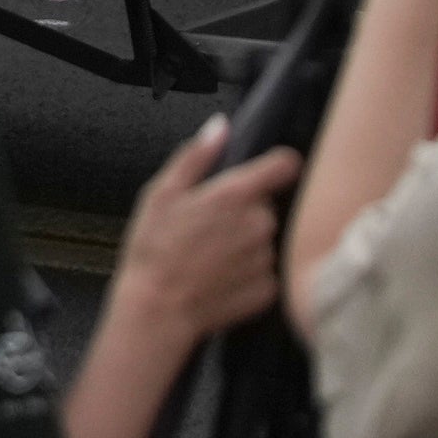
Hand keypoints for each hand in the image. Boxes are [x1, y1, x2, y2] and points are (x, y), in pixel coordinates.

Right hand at [109, 119, 299, 347]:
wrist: (156, 310)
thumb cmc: (153, 251)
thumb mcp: (161, 192)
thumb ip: (195, 156)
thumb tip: (219, 126)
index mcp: (234, 195)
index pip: (284, 164)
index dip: (276, 164)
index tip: (265, 171)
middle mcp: (259, 225)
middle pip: (268, 205)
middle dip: (246, 210)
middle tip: (211, 225)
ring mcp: (266, 260)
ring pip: (265, 239)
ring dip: (246, 242)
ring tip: (210, 254)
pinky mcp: (268, 289)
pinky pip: (265, 271)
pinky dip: (247, 272)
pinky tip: (219, 276)